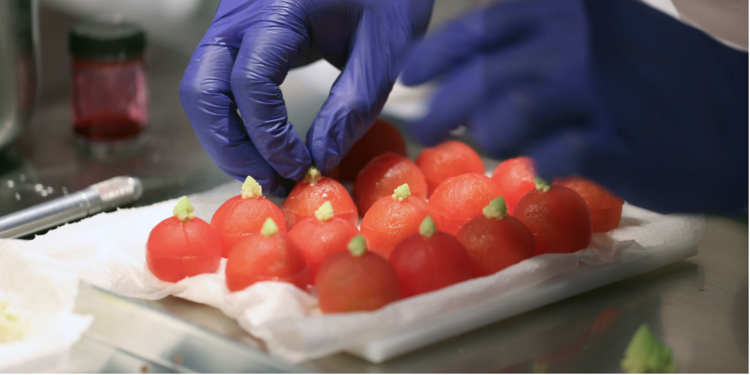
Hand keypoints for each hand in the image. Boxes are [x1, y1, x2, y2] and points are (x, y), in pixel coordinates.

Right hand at [180, 0, 432, 195]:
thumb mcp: (383, 48)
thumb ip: (353, 106)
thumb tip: (319, 160)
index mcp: (276, 9)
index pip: (249, 84)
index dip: (269, 137)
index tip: (300, 167)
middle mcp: (239, 14)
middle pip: (202, 91)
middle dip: (230, 147)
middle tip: (270, 183)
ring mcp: (231, 22)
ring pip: (201, 90)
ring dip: (227, 139)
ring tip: (268, 173)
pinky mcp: (237, 34)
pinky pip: (217, 83)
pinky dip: (234, 121)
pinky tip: (265, 147)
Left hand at [401, 0, 747, 213]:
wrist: (741, 120)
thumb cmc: (659, 76)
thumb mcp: (606, 31)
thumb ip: (541, 42)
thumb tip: (471, 74)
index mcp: (573, 6)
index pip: (483, 26)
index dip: (437, 53)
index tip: (412, 75)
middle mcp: (580, 39)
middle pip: (482, 75)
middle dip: (442, 106)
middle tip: (427, 127)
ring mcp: (597, 91)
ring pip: (504, 117)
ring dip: (483, 135)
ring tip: (482, 145)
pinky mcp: (612, 143)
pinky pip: (545, 157)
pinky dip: (534, 164)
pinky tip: (538, 165)